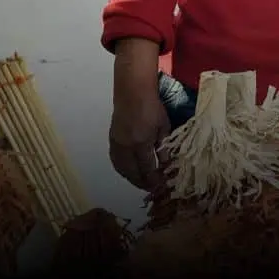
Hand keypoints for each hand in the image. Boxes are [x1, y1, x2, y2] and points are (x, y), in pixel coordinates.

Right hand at [109, 40, 170, 190]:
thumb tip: (167, 165)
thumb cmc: (152, 106)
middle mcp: (125, 146)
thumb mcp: (164, 127)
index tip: (161, 187)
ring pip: (121, 169)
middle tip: (152, 187)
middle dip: (142, 183)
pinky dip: (123, 169)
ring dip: (131, 178)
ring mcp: (116, 143)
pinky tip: (130, 170)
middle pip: (132, 173)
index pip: (147, 170)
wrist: (132, 90)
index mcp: (140, 143)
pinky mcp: (111, 139)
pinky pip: (116, 160)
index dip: (154, 181)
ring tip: (142, 181)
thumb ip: (164, 148)